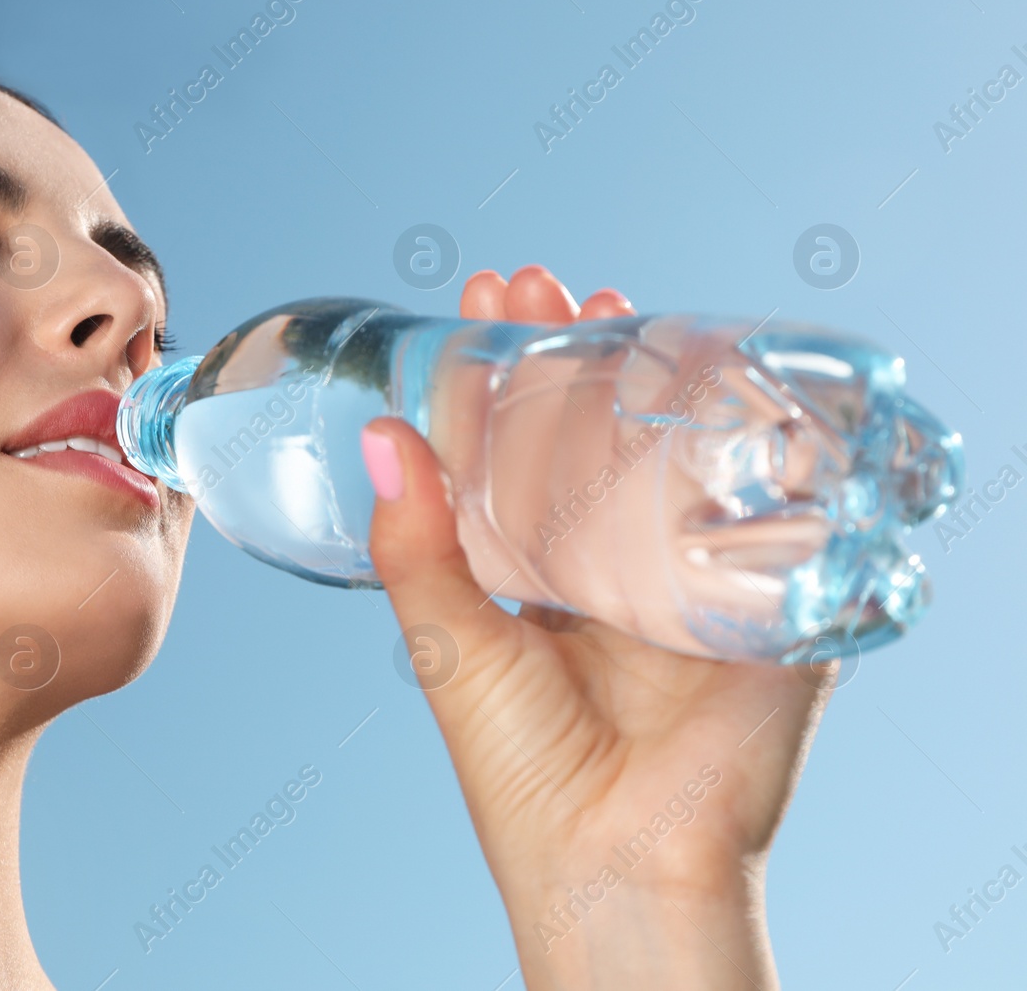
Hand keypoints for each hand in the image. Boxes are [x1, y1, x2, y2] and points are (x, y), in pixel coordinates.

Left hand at [363, 266, 830, 989]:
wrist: (622, 860)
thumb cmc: (524, 773)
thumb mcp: (450, 649)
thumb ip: (417, 550)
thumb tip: (382, 437)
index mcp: (533, 573)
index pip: (516, 449)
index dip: (499, 380)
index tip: (480, 307)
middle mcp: (608, 561)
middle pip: (589, 430)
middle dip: (564, 350)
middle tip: (532, 283)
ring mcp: (684, 567)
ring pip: (666, 444)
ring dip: (640, 367)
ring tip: (601, 298)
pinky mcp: (760, 588)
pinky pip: (758, 494)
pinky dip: (745, 428)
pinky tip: (715, 364)